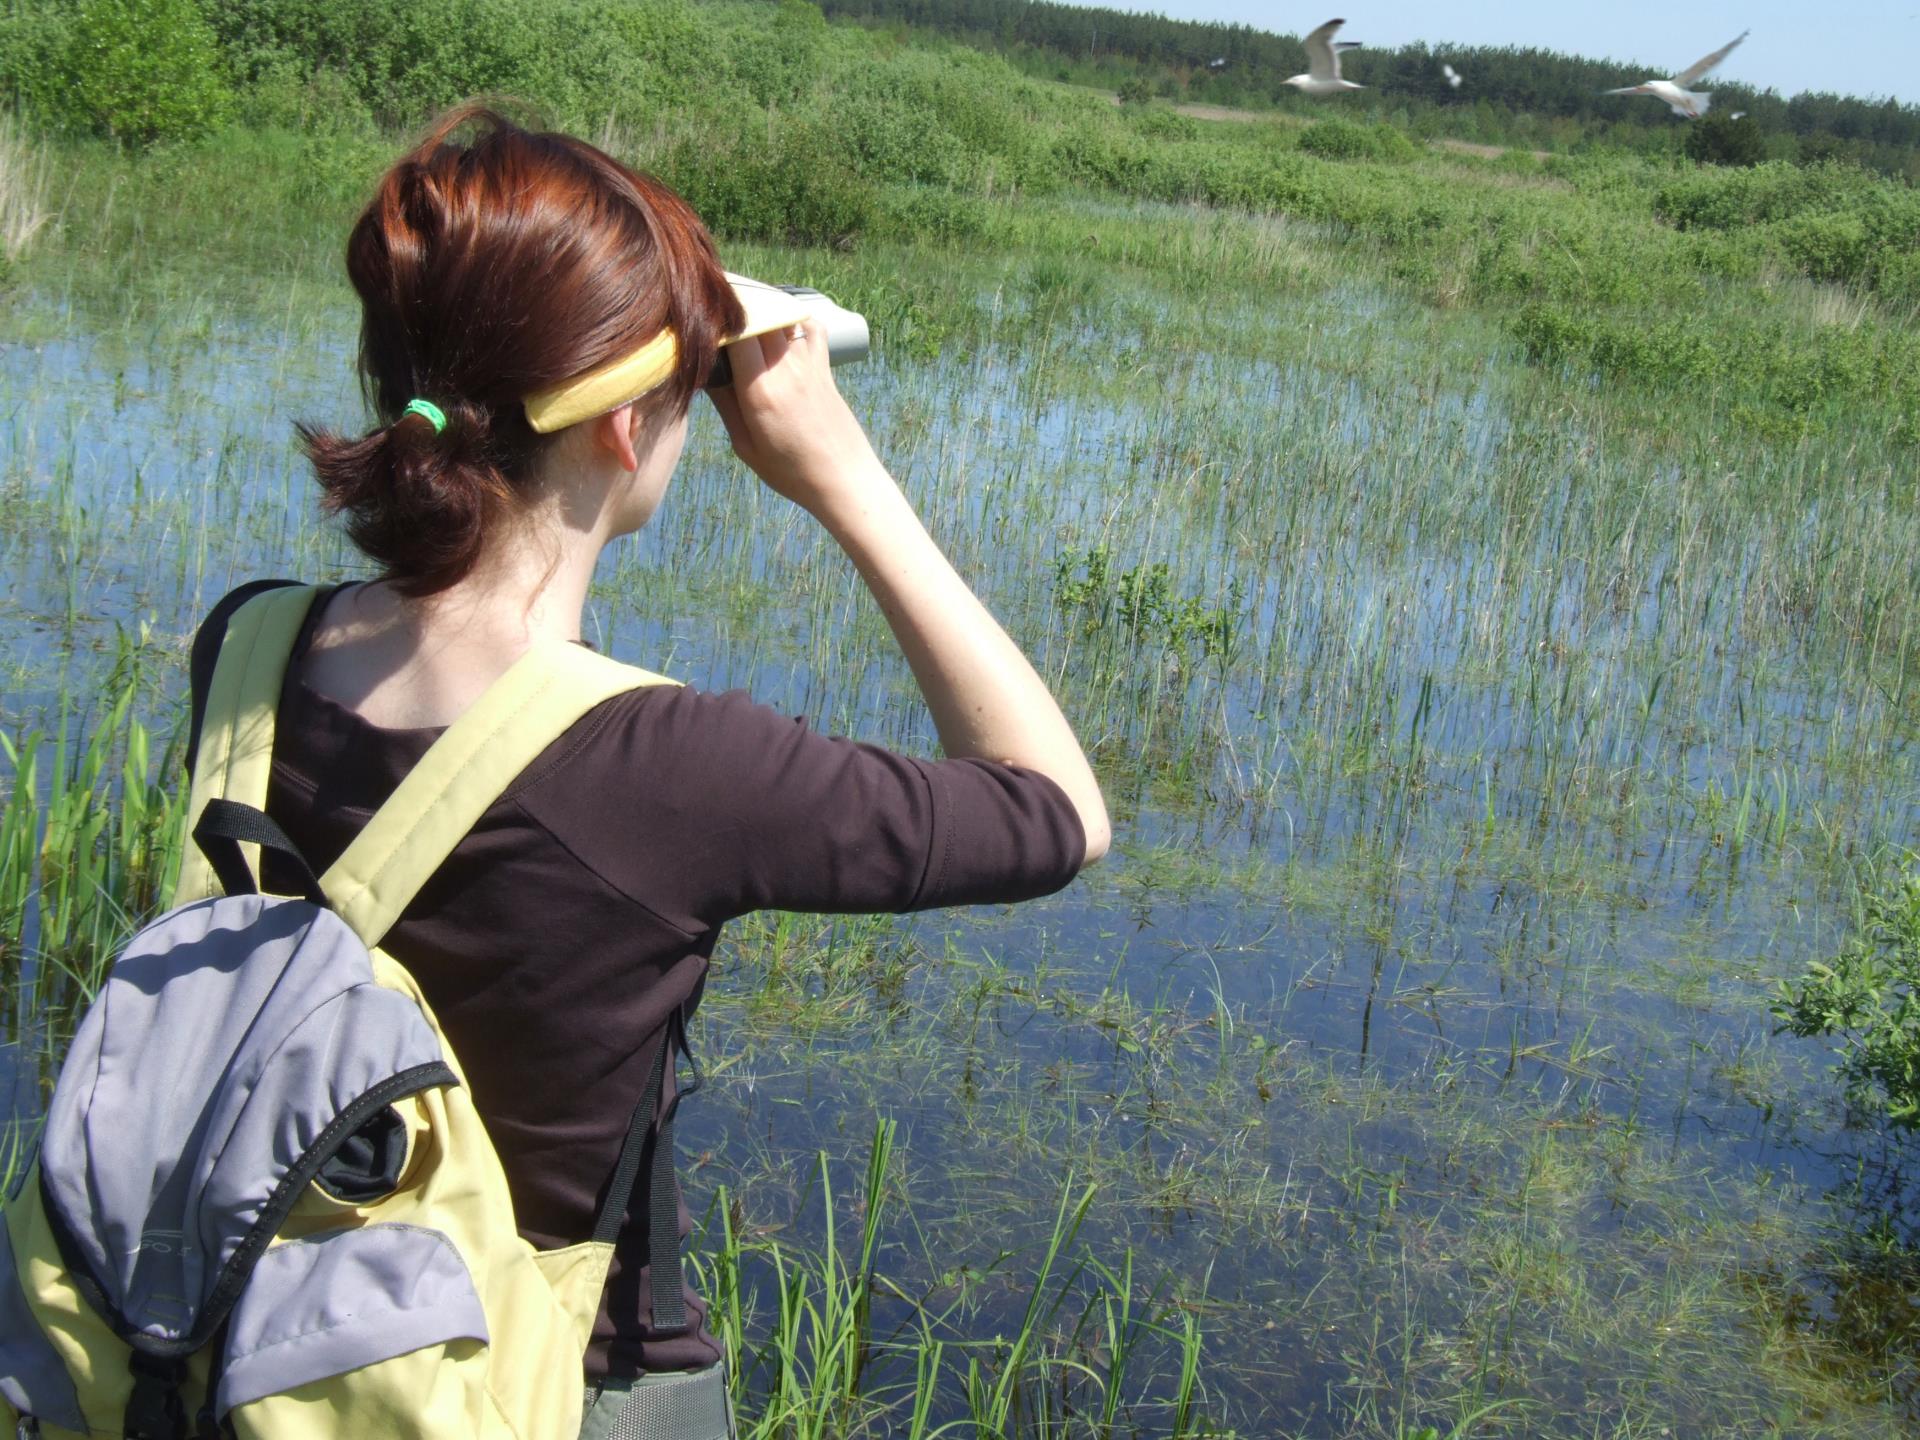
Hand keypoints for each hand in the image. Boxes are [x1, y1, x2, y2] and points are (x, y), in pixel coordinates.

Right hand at [704, 324, 882, 514]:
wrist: (844, 479)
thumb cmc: (791, 472)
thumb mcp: (746, 447)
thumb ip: (725, 405)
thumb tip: (707, 373)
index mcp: (760, 390)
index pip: (736, 331)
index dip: (716, 321)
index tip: (701, 324)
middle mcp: (785, 369)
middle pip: (759, 315)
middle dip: (736, 309)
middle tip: (717, 315)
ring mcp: (809, 364)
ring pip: (783, 316)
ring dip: (762, 311)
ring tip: (745, 319)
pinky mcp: (825, 367)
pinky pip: (812, 327)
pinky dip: (795, 318)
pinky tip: (782, 328)